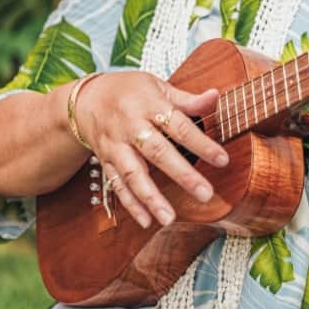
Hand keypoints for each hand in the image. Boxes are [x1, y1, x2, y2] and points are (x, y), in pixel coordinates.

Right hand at [75, 71, 227, 227]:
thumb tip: (216, 96)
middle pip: (157, 152)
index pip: (179, 126)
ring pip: (133, 173)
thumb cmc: (130, 91)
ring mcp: (115, 146)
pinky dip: (130, 204)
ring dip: (151, 197)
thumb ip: (187, 99)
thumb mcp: (158, 86)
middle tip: (205, 193)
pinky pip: (117, 185)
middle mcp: (130, 126)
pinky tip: (147, 221)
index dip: (201, 144)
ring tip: (169, 218)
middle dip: (182, 174)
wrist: (86, 99)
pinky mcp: (106, 161)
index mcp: (148, 105)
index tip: (223, 160)